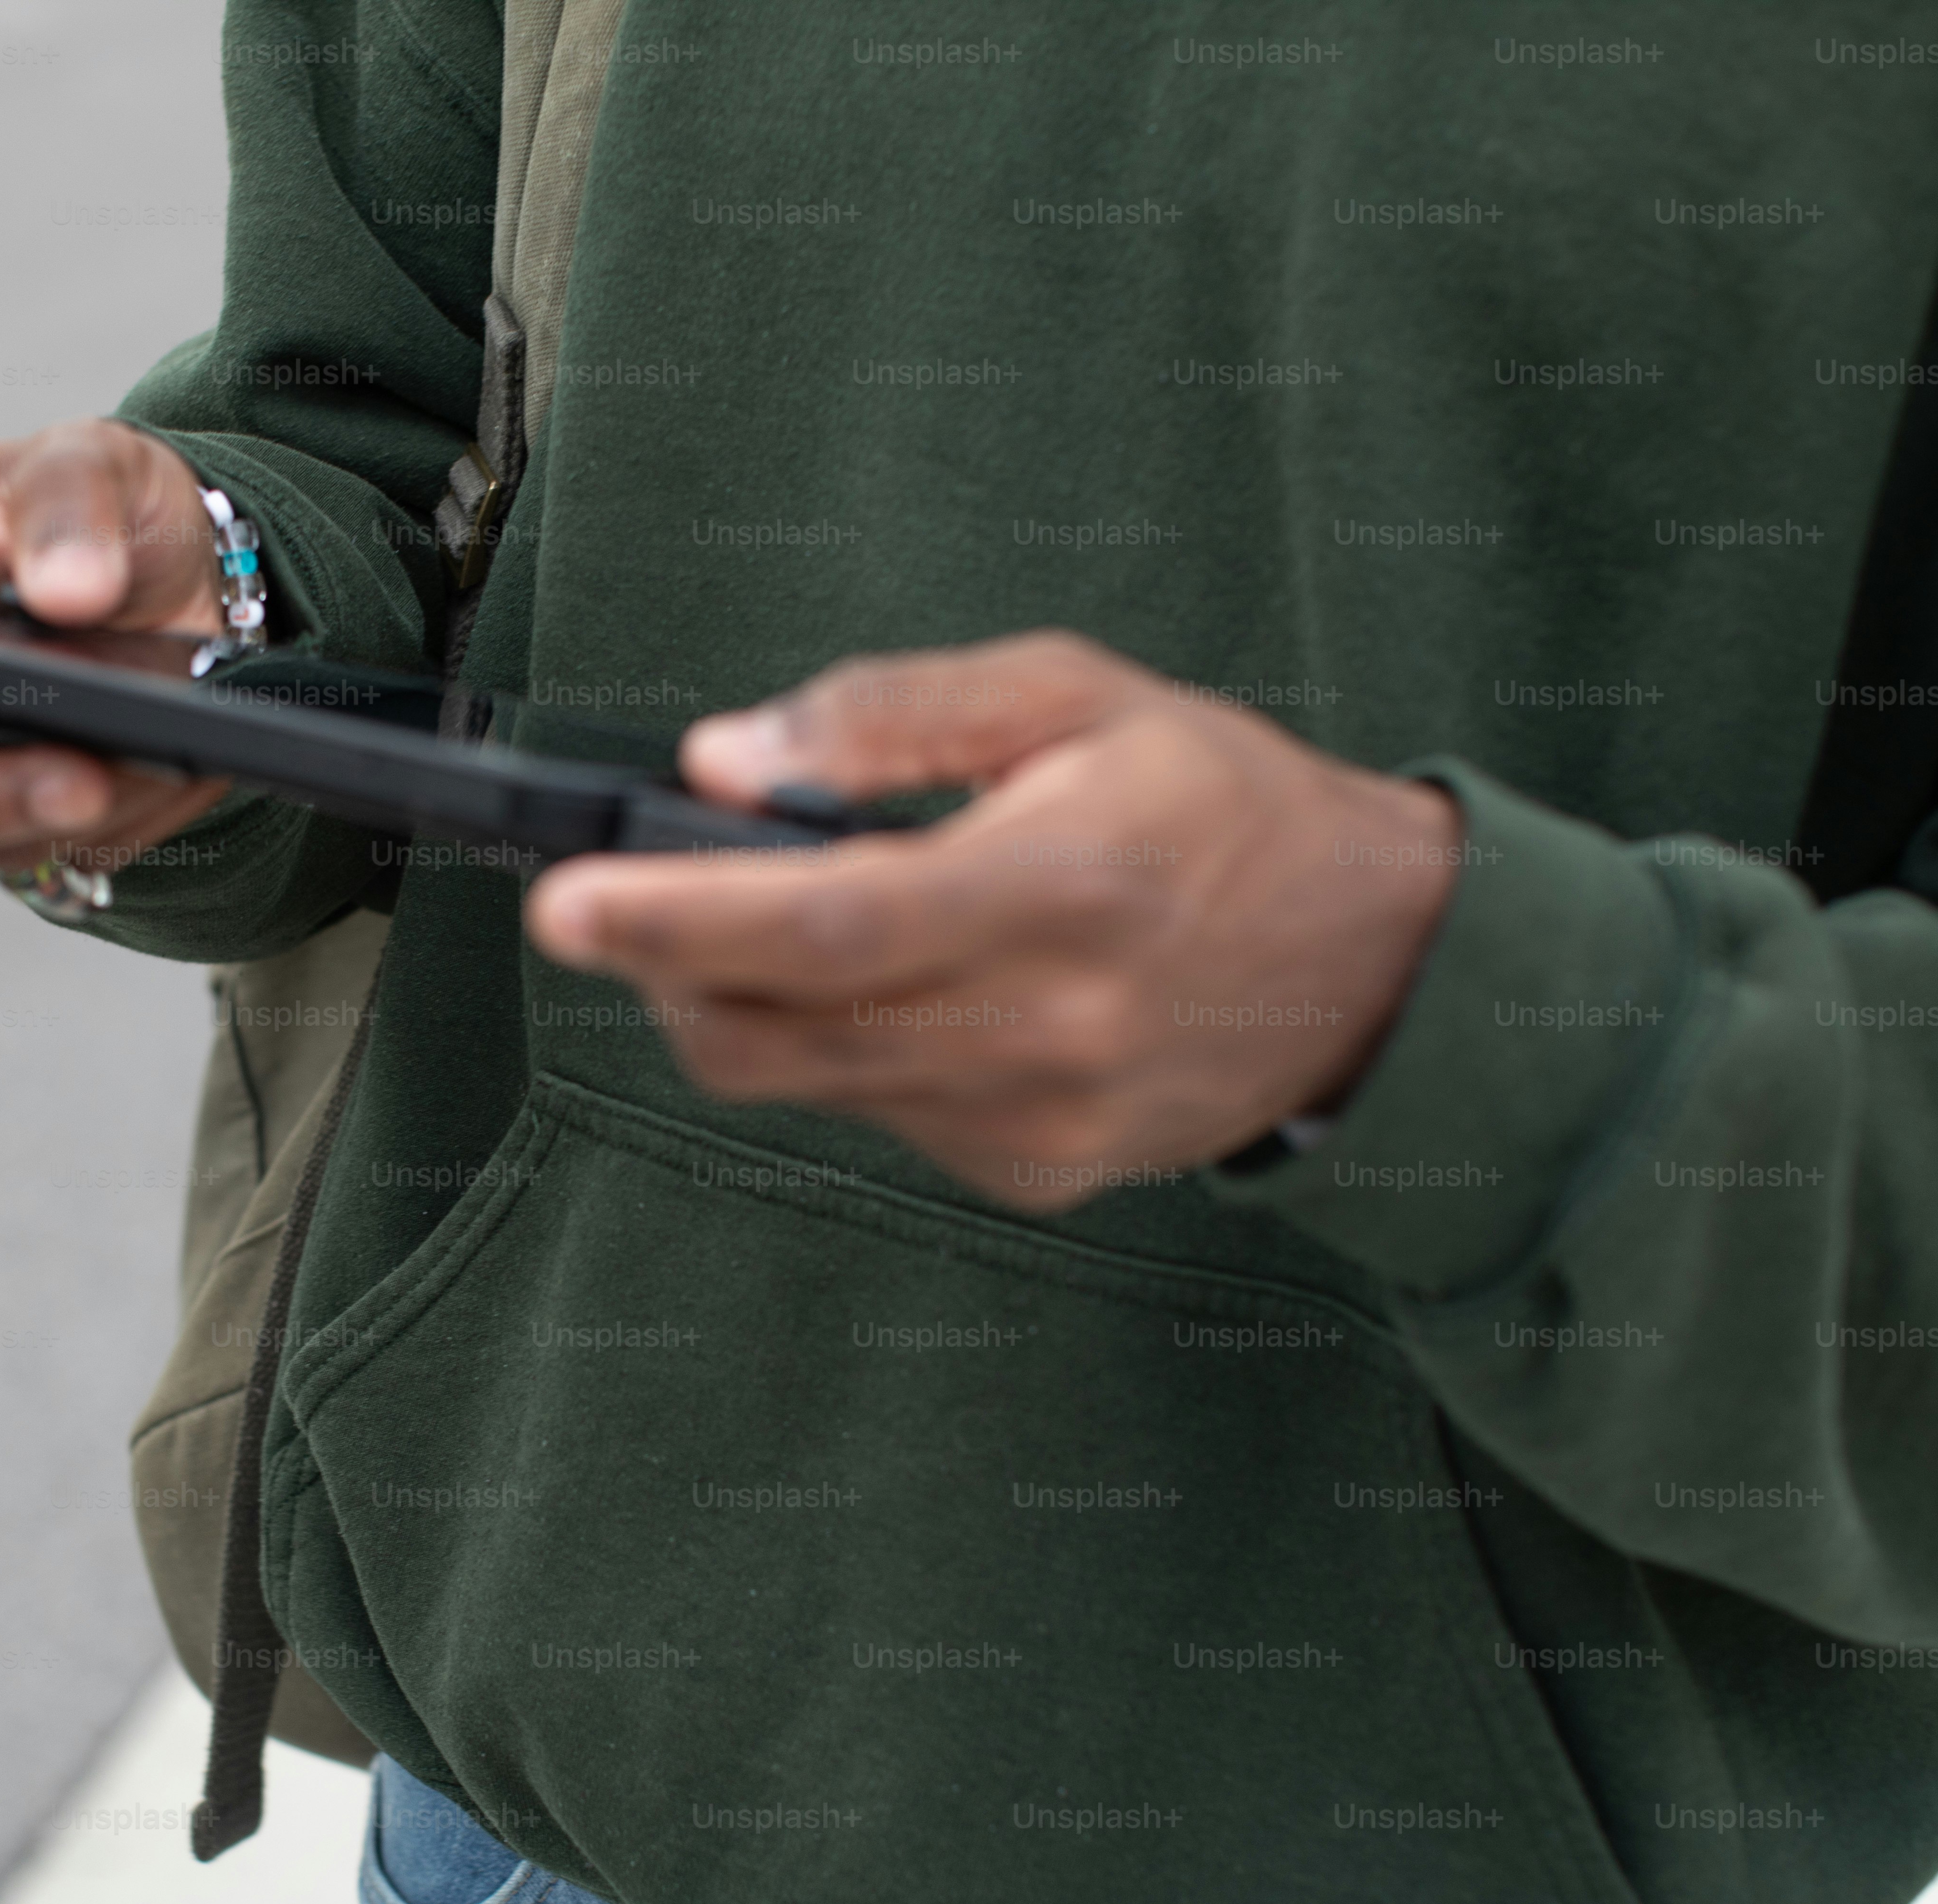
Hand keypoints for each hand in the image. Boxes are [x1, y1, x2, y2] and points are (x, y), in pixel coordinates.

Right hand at [0, 419, 232, 881]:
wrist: (177, 585)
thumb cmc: (98, 509)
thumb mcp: (97, 463)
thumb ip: (73, 505)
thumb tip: (68, 594)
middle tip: (72, 779)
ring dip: (32, 818)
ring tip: (127, 769)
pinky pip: (13, 858)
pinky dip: (89, 827)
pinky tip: (143, 776)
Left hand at [523, 633, 1464, 1210]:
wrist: (1371, 964)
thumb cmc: (1214, 803)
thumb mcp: (1071, 694)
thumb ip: (889, 715)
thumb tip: (723, 761)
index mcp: (1061, 889)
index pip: (827, 922)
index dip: (677, 919)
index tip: (566, 903)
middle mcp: (1049, 1029)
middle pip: (782, 1028)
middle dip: (664, 970)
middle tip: (612, 905)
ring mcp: (1038, 1122)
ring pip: (805, 1080)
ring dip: (751, 1003)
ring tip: (782, 921)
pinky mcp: (1032, 1176)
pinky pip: (873, 1115)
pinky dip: (844, 1047)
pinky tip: (908, 987)